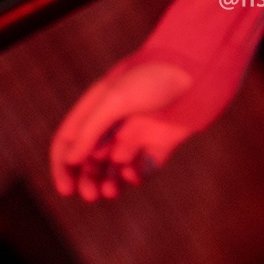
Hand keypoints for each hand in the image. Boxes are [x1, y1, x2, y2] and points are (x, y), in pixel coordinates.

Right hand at [51, 59, 195, 201]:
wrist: (200, 68)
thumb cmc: (154, 77)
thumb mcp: (114, 100)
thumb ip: (90, 130)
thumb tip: (70, 160)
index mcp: (97, 106)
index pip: (69, 139)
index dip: (63, 165)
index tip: (66, 190)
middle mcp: (116, 120)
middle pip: (91, 157)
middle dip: (87, 178)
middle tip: (90, 195)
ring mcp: (140, 130)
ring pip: (116, 165)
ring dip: (108, 181)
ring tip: (110, 192)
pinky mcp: (163, 140)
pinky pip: (144, 166)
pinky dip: (135, 176)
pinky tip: (134, 177)